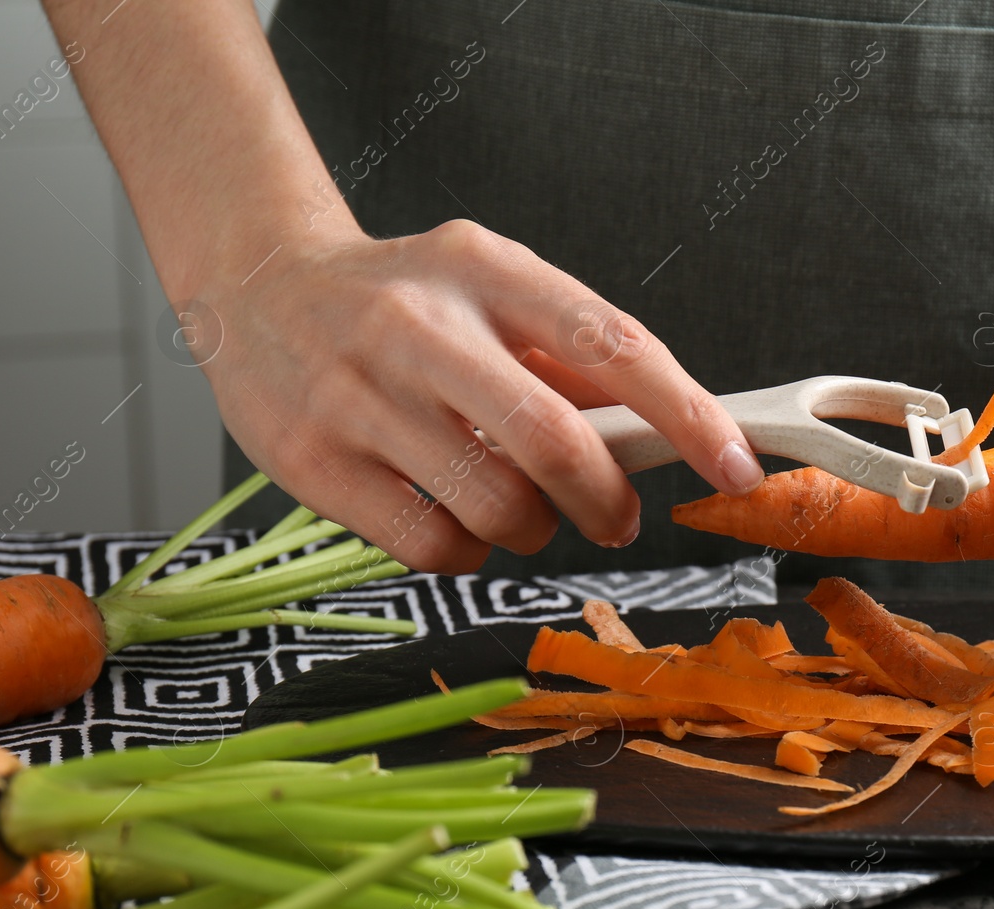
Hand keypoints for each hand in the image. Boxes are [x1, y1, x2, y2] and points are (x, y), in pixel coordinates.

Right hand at [194, 219, 764, 573]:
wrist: (256, 283)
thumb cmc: (401, 298)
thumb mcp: (489, 288)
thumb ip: (566, 355)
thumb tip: (661, 434)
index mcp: (485, 270)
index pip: (612, 346)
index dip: (688, 414)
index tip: (737, 467)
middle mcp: (419, 325)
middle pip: (554, 442)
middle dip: (605, 501)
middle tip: (614, 520)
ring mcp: (357, 394)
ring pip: (495, 507)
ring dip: (534, 531)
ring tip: (520, 512)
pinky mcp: (310, 460)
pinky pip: (431, 545)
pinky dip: (468, 553)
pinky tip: (456, 522)